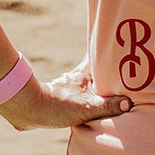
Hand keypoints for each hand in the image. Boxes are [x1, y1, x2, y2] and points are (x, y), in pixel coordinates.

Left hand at [0, 57, 132, 130]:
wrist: (25, 111)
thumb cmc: (55, 107)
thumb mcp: (86, 108)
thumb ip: (108, 106)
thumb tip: (128, 103)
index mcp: (84, 75)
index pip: (99, 57)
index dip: (109, 49)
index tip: (120, 43)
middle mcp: (77, 78)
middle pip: (97, 69)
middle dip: (109, 68)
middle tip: (124, 67)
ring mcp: (69, 87)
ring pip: (89, 81)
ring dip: (99, 82)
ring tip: (113, 87)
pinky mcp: (61, 98)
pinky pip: (82, 93)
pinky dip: (90, 94)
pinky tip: (93, 102)